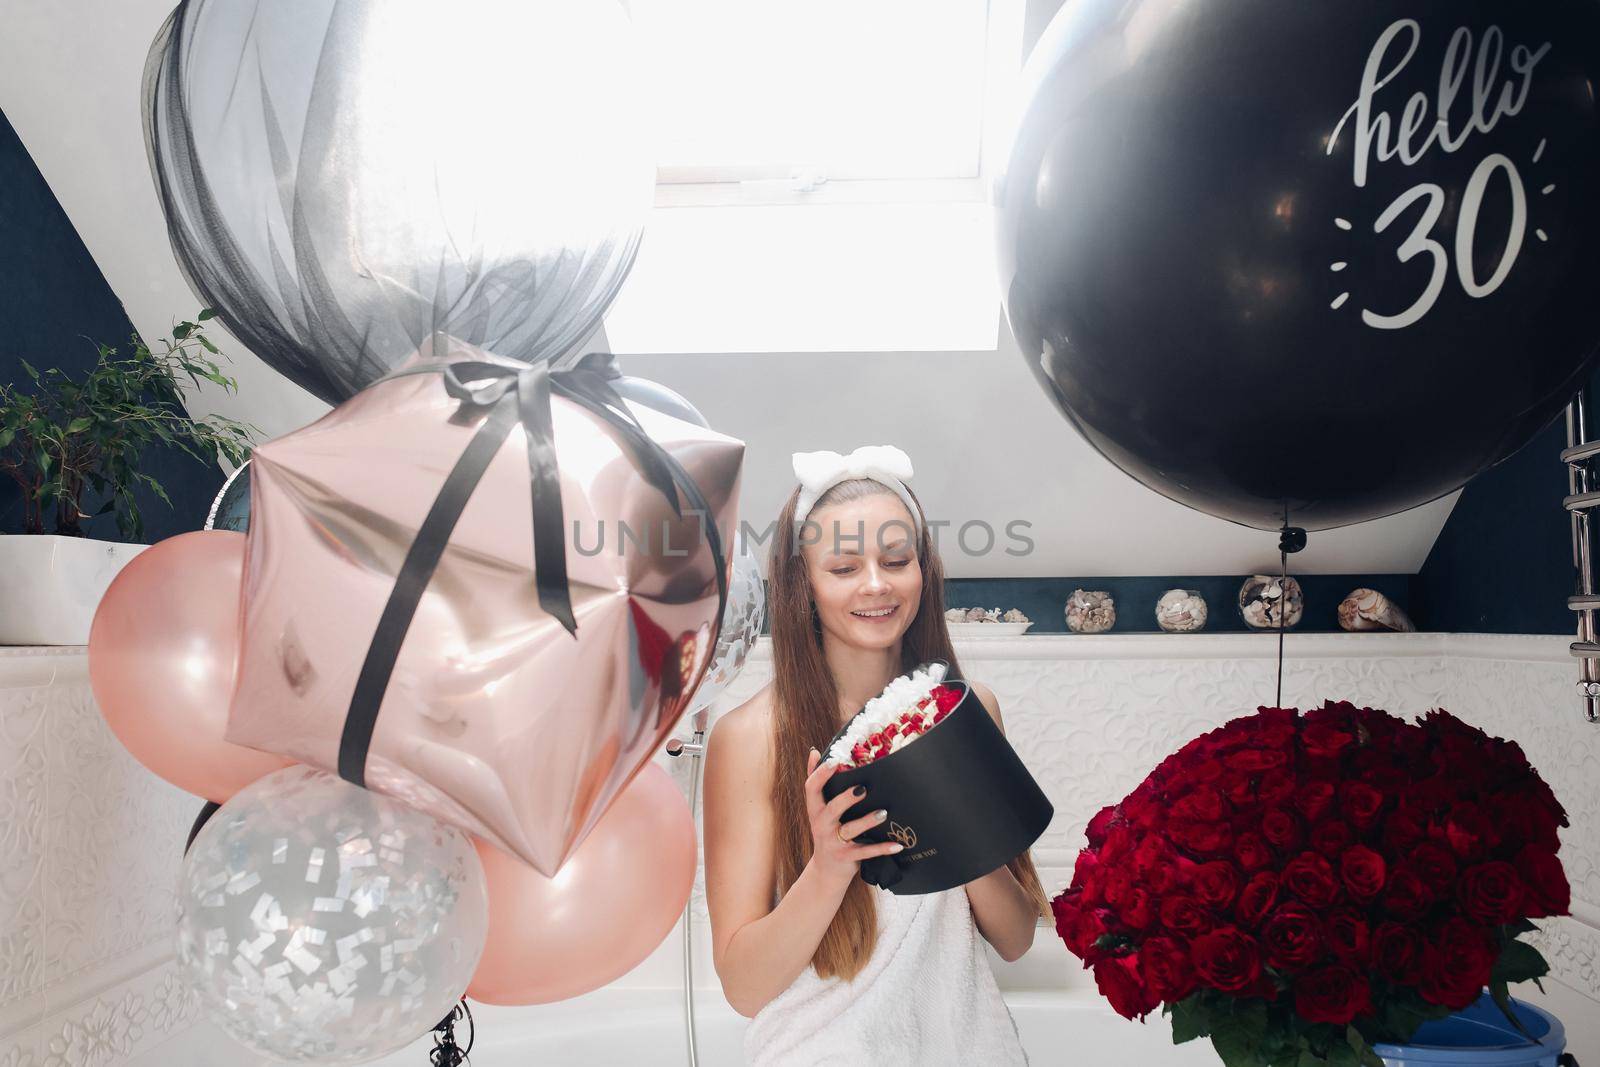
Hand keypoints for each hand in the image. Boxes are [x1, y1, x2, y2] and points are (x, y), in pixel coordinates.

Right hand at [805, 747, 902, 889]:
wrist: (826, 871)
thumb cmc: (826, 832)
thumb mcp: (817, 809)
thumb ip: (816, 781)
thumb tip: (814, 752)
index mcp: (815, 810)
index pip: (811, 789)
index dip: (820, 774)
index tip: (834, 761)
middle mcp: (821, 825)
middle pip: (832, 809)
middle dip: (846, 799)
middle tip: (862, 789)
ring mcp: (834, 843)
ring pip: (851, 830)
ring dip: (867, 821)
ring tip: (883, 813)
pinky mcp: (847, 858)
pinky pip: (866, 852)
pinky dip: (882, 848)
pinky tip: (897, 845)